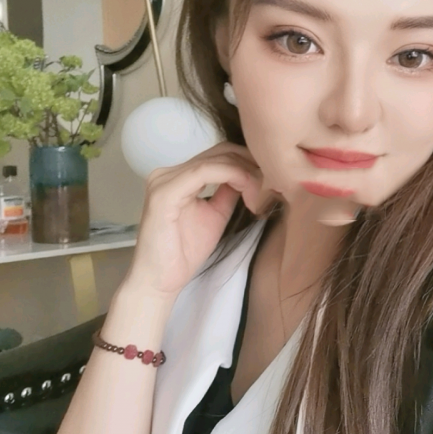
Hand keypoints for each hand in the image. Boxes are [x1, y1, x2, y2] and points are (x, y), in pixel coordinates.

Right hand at [121, 142, 275, 299]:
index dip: (250, 162)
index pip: (219, 155)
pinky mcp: (165, 192)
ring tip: (264, 191)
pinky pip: (205, 172)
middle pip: (219, 152)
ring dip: (246, 172)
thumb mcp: (215, 215)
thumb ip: (228, 193)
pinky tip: (250, 194)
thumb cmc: (182, 254)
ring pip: (216, 160)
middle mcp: (167, 172)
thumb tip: (250, 176)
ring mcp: (164, 180)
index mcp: (178, 176)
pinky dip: (233, 177)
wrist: (159, 281)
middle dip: (251, 164)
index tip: (273, 179)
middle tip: (274, 182)